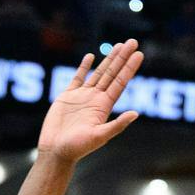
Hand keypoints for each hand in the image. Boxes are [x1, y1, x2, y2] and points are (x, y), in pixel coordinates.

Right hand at [37, 40, 141, 162]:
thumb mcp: (99, 137)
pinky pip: (77, 78)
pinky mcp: (67, 97)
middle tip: (133, 42)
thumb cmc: (77, 148)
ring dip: (108, 59)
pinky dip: (84, 67)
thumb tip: (135, 113)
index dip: (129, 68)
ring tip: (118, 45)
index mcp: (104, 107)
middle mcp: (95, 99)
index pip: (120, 82)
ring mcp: (82, 97)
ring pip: (98, 73)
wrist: (55, 152)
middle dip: (122, 57)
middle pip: (112, 73)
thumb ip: (117, 125)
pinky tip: (91, 57)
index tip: (139, 54)